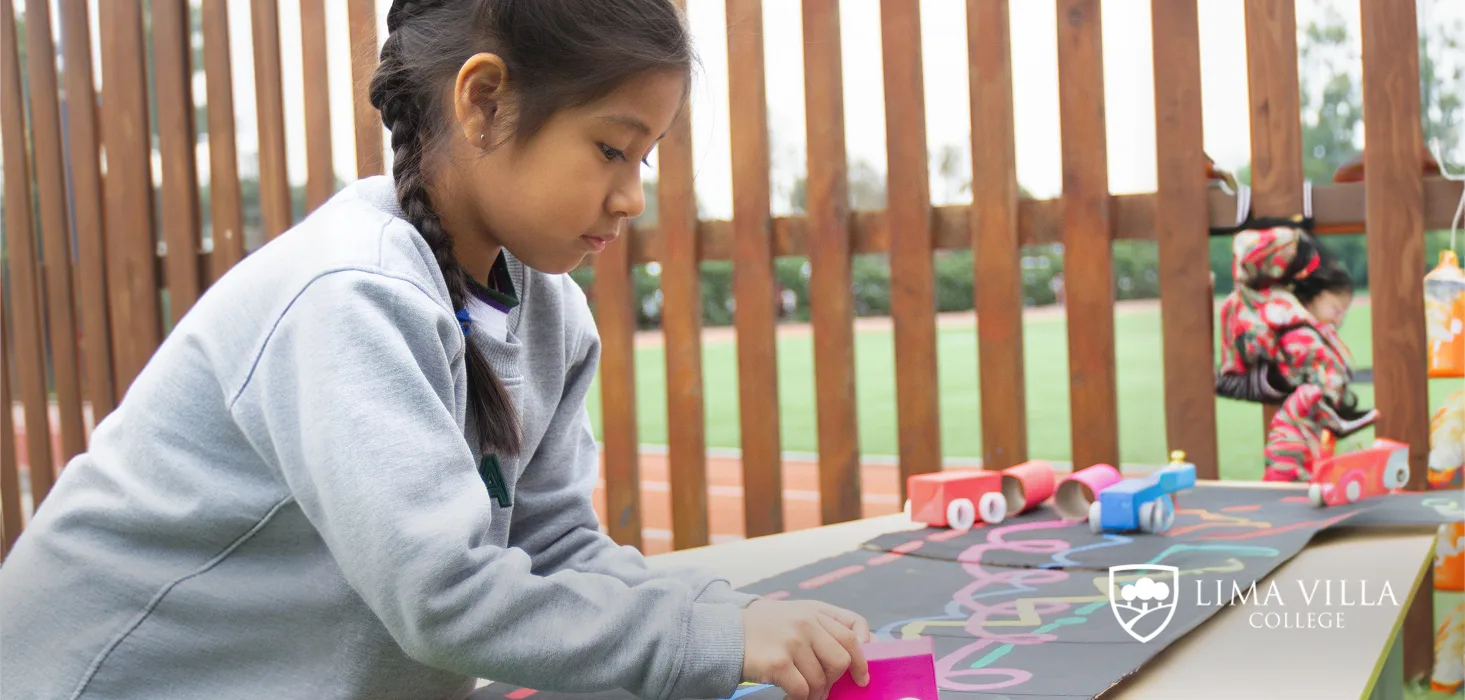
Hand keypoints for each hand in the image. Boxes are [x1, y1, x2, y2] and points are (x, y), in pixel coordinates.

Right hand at [741, 600, 870, 699]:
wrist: (724, 633)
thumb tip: (860, 650)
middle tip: (823, 688)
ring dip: (815, 693)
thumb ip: (823, 626)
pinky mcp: (779, 662)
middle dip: (835, 680)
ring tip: (803, 692)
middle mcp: (806, 622)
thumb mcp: (794, 615)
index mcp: (814, 610)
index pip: (853, 630)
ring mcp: (793, 641)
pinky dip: (799, 698)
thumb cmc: (762, 628)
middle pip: (842, 659)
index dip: (863, 656)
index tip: (861, 675)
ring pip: (822, 680)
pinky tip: (788, 694)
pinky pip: (803, 690)